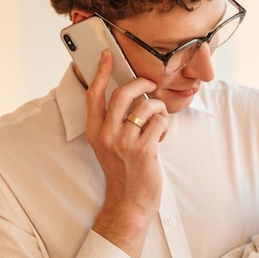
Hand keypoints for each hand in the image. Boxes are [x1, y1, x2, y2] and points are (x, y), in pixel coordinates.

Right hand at [86, 50, 168, 257]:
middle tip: (149, 85)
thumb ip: (113, 123)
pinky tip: (160, 138)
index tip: (107, 55)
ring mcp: (124, 143)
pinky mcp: (143, 150)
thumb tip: (130, 94)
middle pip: (123, 94)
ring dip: (158, 110)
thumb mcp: (109, 146)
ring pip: (146, 106)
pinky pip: (160, 121)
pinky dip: (164, 126)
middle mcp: (107, 136)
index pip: (94, 95)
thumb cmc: (123, 172)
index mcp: (95, 133)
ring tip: (157, 123)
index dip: (101, 72)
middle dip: (141, 84)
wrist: (129, 202)